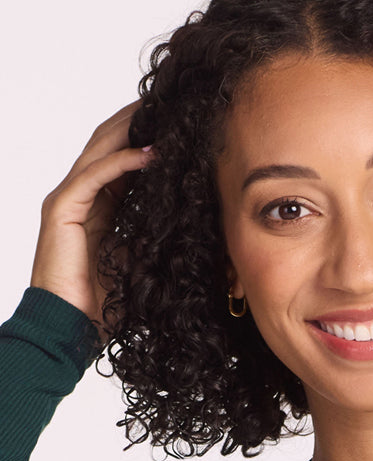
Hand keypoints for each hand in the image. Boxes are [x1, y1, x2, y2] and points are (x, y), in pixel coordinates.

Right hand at [30, 101, 153, 337]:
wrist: (73, 329)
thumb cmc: (104, 305)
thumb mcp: (142, 262)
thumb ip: (158, 237)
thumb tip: (197, 227)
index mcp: (97, 208)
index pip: (121, 161)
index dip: (144, 140)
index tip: (175, 126)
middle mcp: (80, 197)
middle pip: (108, 146)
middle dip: (137, 123)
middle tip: (169, 105)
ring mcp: (68, 200)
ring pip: (100, 151)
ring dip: (131, 130)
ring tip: (161, 114)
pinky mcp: (62, 210)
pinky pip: (95, 176)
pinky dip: (122, 161)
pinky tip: (151, 153)